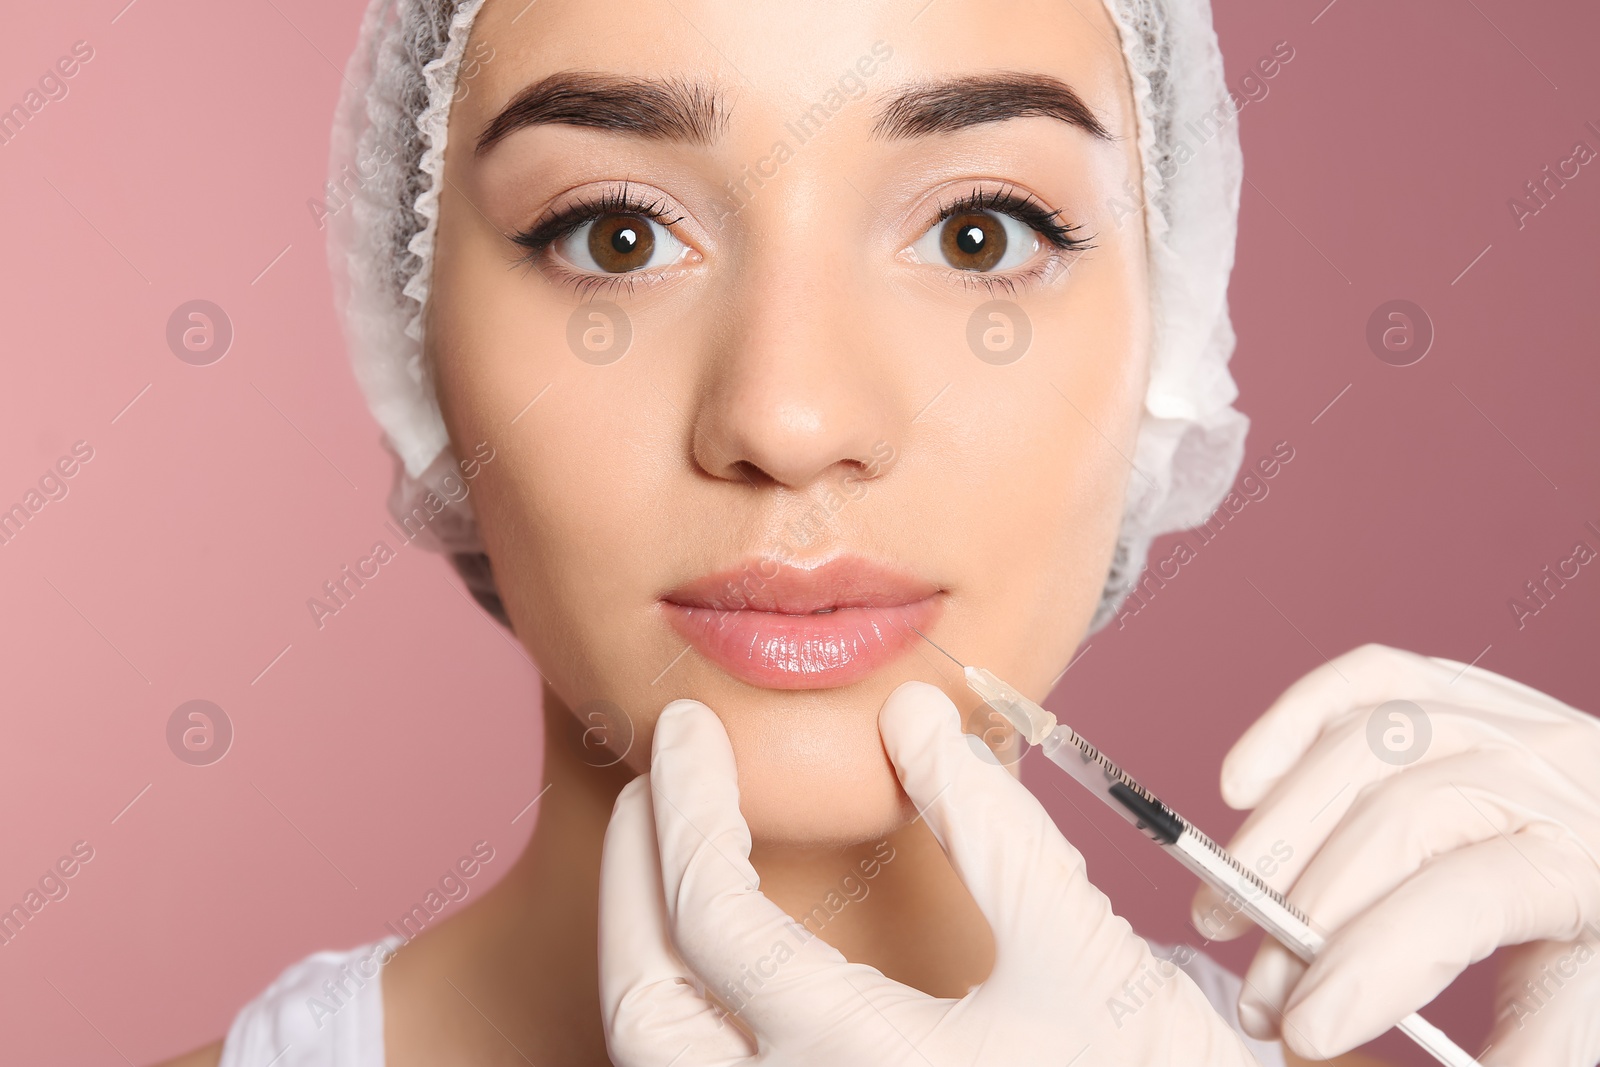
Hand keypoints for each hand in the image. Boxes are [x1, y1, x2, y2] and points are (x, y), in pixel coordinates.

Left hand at [599, 681, 1264, 1066]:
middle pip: (645, 1011)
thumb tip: (912, 720)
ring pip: (660, 1062)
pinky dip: (692, 1011)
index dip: (686, 809)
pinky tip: (725, 955)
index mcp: (858, 1062)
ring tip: (671, 859)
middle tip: (653, 791)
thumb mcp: (1087, 954)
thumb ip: (993, 829)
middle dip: (630, 884)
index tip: (685, 735)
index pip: (710, 921)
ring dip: (650, 951)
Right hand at [1192, 644, 1599, 1065]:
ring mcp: (1507, 715)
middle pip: (1401, 818)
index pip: (1460, 900)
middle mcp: (1556, 772)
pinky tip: (1243, 787)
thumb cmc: (1599, 959)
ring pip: (1365, 745)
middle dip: (1306, 913)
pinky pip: (1366, 678)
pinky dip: (1291, 724)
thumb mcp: (1575, 1033)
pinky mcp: (1460, 688)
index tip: (1302, 1029)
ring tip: (1225, 911)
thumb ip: (1495, 1060)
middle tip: (1260, 993)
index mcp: (1594, 865)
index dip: (1367, 965)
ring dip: (1276, 832)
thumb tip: (1328, 1061)